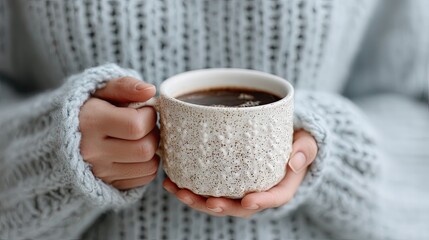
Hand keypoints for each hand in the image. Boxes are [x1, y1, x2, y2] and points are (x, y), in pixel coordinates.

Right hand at [79, 77, 159, 189]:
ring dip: (152, 150)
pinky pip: (145, 178)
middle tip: (143, 125)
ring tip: (139, 138)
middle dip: (152, 133)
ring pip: (149, 165)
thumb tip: (150, 90)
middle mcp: (91, 151)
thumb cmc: (88, 107)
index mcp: (89, 122)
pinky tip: (135, 152)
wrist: (59, 137)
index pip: (136, 125)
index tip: (142, 110)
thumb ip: (125, 85)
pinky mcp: (108, 185)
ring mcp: (99, 172)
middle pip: (145, 148)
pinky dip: (147, 164)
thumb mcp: (100, 89)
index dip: (148, 115)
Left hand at [163, 129, 316, 217]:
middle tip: (207, 202)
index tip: (248, 201)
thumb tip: (294, 161)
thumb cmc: (296, 139)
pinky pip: (208, 189)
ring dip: (197, 200)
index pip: (273, 198)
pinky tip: (171, 181)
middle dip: (221, 207)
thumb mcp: (307, 141)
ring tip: (177, 191)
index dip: (261, 202)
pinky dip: (189, 188)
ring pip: (219, 201)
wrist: (285, 138)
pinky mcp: (225, 181)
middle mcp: (258, 192)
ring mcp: (239, 188)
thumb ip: (305, 148)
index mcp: (281, 185)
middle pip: (239, 207)